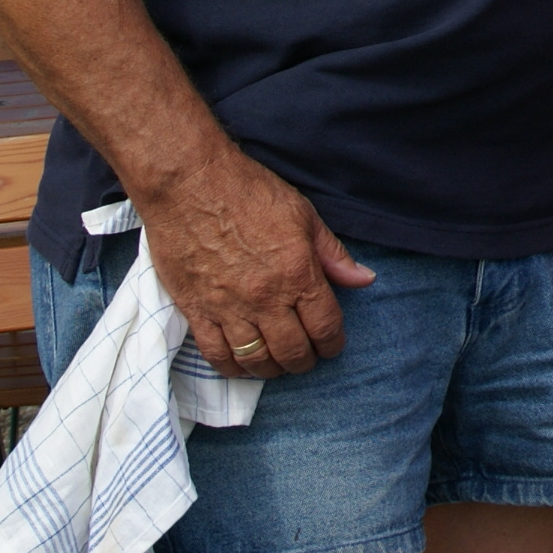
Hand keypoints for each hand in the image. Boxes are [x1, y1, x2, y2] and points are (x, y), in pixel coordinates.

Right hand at [137, 148, 375, 378]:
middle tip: (307, 357)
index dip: (333, 343)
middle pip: (293, 351)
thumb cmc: (248, 192)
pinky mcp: (195, 310)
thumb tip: (363, 279)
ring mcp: (228, 307)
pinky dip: (233, 368)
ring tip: (278, 363)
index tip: (332, 345)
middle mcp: (264, 297)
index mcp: (297, 273)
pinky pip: (216, 355)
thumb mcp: (303, 214)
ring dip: (272, 369)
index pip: (325, 326)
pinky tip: (242, 364)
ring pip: (256, 360)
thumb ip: (333, 254)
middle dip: (306, 360)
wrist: (188, 183)